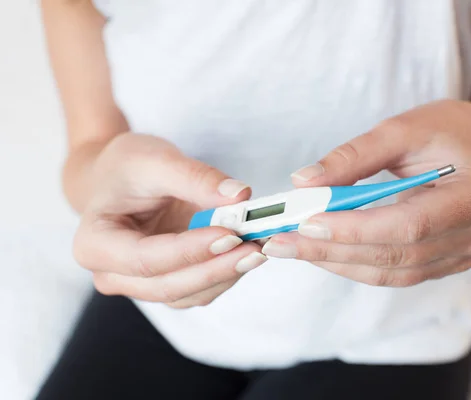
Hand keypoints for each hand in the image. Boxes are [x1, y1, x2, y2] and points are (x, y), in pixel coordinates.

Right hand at [74, 133, 266, 307]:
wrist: (120, 178)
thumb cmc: (128, 168)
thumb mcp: (156, 160)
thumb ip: (196, 178)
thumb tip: (240, 196)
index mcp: (94, 245)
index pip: (146, 258)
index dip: (191, 250)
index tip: (230, 235)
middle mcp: (112, 274)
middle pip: (168, 286)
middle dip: (216, 269)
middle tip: (255, 249)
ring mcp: (140, 285)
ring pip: (188, 295)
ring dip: (226, 275)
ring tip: (259, 248)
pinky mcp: (167, 284)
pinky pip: (199, 290)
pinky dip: (226, 274)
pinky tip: (248, 252)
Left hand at [262, 100, 470, 286]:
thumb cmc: (444, 132)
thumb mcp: (402, 129)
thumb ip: (354, 156)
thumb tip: (304, 182)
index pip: (408, 224)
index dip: (355, 228)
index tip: (305, 223)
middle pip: (395, 254)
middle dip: (332, 250)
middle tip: (280, 243)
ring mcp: (462, 254)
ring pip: (390, 271)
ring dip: (337, 262)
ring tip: (292, 248)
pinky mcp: (443, 263)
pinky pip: (393, 272)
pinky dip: (354, 263)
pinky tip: (321, 250)